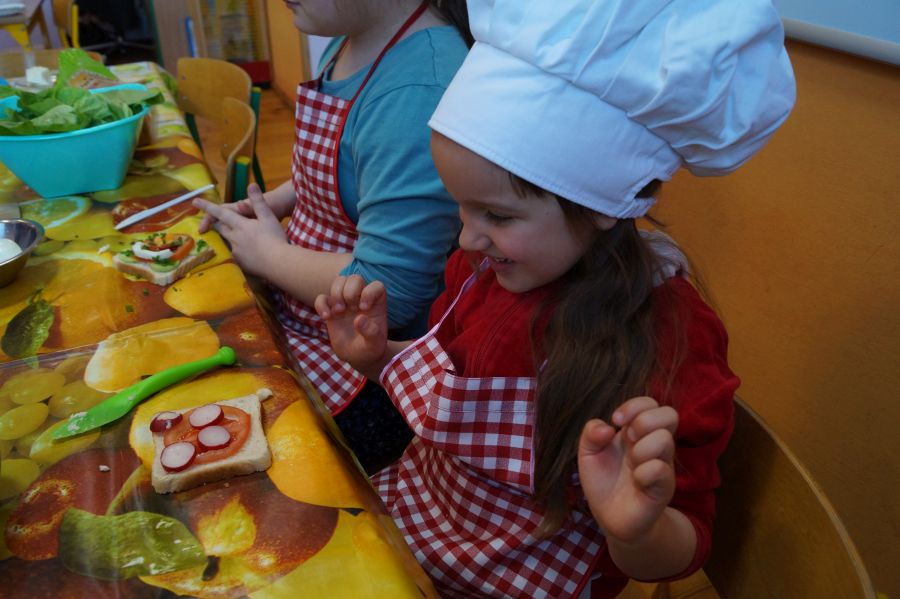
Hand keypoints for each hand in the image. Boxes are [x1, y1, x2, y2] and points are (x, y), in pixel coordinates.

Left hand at [194, 183, 286, 277]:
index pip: (220, 213)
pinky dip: (239, 251)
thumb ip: (259, 201)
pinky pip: (235, 254)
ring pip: (227, 241)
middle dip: (218, 223)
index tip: (195, 201)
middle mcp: (234, 237)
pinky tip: (248, 253)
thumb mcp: (268, 216)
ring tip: (235, 237)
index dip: (207, 206)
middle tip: (216, 221)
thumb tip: (251, 184)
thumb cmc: (275, 238)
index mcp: (240, 224)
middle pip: (221, 228)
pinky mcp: (241, 263)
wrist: (279, 263)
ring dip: (228, 237)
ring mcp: (236, 251)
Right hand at [314, 275, 388, 376]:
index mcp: (376, 304)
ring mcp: (345, 302)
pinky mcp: (331, 309)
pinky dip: (321, 304)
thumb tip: (359, 319)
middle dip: (349, 291)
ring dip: (336, 294)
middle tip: (349, 309)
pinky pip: (322, 297)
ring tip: (338, 312)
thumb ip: (370, 332)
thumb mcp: (374, 344)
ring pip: (339, 282)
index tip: (363, 308)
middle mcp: (361, 299)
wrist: (357, 356)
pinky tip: (326, 317)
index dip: (369, 292)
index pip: (376, 286)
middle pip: (355, 278)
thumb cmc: (370, 348)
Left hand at [578, 396, 678, 543]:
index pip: (650, 404)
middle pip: (669, 414)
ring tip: (632, 463)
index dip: (635, 405)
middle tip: (628, 439)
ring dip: (642, 448)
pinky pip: (661, 469)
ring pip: (665, 439)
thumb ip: (590, 434)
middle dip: (643, 421)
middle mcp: (653, 444)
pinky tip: (636, 481)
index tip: (616, 421)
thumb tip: (606, 426)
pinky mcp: (663, 487)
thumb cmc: (603, 481)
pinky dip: (644, 472)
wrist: (610, 517)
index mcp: (636, 432)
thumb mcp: (588, 454)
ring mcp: (662, 465)